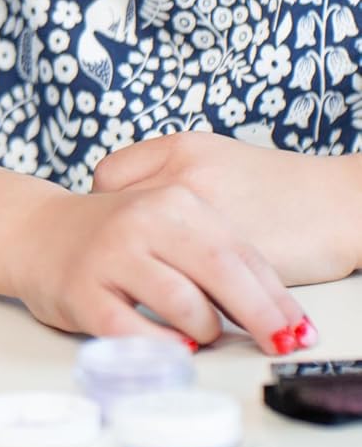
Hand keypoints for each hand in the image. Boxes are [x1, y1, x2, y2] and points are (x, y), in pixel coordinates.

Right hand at [8, 180, 310, 355]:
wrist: (33, 230)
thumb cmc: (114, 236)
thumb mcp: (169, 225)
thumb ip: (217, 256)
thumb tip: (278, 314)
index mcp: (172, 199)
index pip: (241, 253)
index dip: (275, 298)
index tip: (298, 330)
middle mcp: (142, 220)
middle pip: (221, 275)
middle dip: (259, 318)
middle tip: (278, 345)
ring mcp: (111, 255)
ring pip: (186, 308)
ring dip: (204, 332)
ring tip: (197, 332)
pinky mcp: (84, 293)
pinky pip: (139, 335)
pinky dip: (163, 348)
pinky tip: (168, 345)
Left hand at [94, 132, 361, 286]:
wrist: (340, 204)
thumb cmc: (282, 187)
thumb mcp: (218, 159)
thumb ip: (175, 175)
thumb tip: (136, 202)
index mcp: (179, 150)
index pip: (108, 177)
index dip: (108, 202)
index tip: (117, 221)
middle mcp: (182, 178)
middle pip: (116, 212)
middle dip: (119, 237)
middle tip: (129, 256)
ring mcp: (201, 219)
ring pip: (146, 248)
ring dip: (144, 266)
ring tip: (154, 278)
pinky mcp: (223, 259)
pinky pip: (183, 279)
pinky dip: (180, 289)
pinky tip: (189, 297)